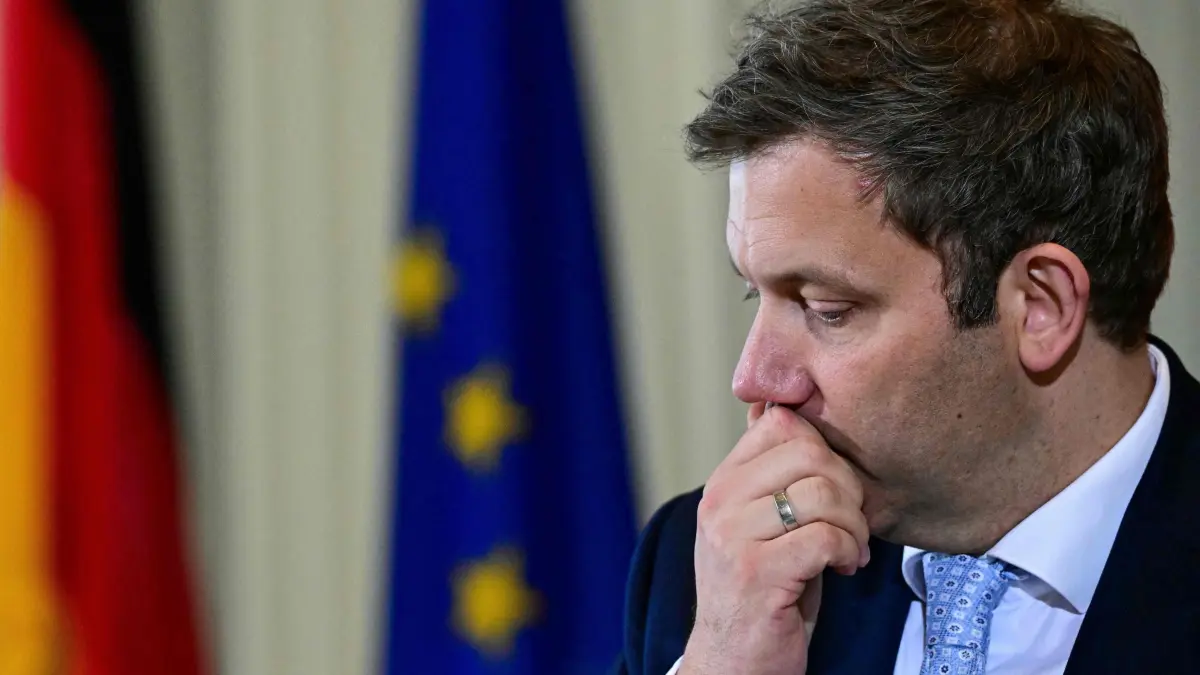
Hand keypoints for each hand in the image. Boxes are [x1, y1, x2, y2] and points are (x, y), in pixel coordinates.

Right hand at [679, 403, 869, 674]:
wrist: (734, 662)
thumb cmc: (763, 589)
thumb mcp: (762, 523)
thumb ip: (775, 475)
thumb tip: (795, 413)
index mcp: (723, 481)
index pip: (781, 423)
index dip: (824, 447)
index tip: (833, 485)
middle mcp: (719, 501)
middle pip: (809, 452)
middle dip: (849, 487)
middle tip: (851, 523)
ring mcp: (733, 537)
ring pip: (822, 494)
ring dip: (854, 526)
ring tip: (850, 549)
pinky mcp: (756, 573)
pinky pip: (826, 537)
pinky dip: (849, 552)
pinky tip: (843, 568)